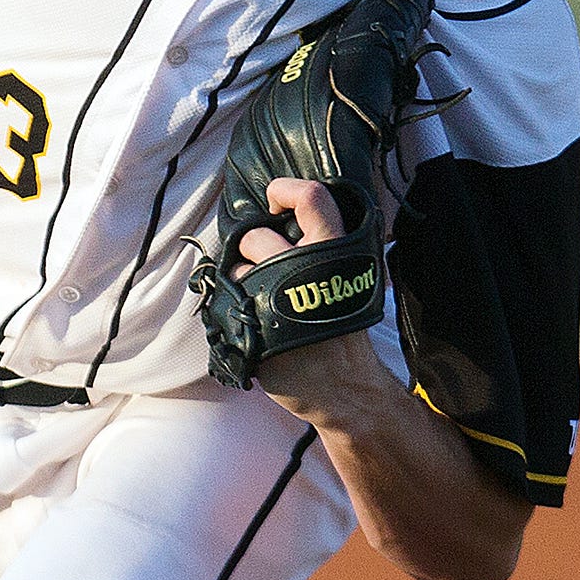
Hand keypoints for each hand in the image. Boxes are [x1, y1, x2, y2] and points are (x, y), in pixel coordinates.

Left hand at [232, 177, 375, 405]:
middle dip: (256, 249)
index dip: (285, 190)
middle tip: (272, 269)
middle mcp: (307, 270)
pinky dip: (236, 307)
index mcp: (336, 252)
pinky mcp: (257, 329)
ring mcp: (278, 301)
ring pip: (236, 269)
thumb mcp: (352, 276)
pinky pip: (227, 302)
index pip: (311, 197)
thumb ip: (328, 241)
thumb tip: (293, 204)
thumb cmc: (343, 326)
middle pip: (257, 236)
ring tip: (266, 301)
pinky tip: (258, 322)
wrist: (344, 389)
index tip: (276, 201)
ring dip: (244, 281)